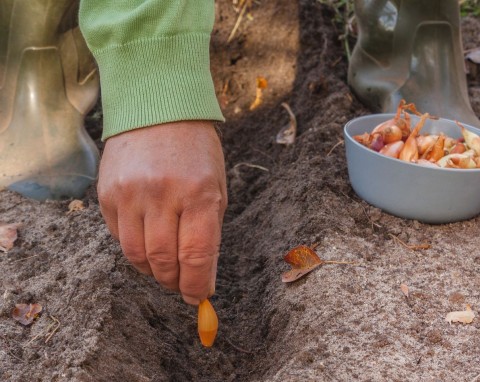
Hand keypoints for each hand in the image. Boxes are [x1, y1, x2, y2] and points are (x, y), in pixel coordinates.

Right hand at [97, 121, 226, 304]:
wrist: (158, 107)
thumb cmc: (196, 149)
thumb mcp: (216, 185)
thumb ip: (208, 230)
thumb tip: (201, 274)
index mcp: (199, 192)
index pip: (196, 255)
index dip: (197, 284)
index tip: (198, 296)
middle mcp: (162, 194)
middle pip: (163, 261)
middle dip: (174, 281)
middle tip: (181, 283)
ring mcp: (130, 193)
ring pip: (137, 255)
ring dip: (152, 271)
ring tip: (164, 268)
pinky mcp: (107, 193)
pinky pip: (119, 237)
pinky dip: (135, 248)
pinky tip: (147, 239)